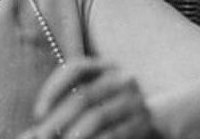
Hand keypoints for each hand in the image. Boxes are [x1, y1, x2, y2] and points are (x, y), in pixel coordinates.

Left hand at [19, 58, 159, 138]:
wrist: (166, 117)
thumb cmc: (116, 107)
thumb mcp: (95, 98)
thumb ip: (66, 106)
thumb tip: (34, 125)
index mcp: (106, 67)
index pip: (75, 68)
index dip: (52, 88)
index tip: (37, 113)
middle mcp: (122, 79)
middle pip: (82, 96)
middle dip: (58, 119)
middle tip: (42, 135)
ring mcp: (135, 101)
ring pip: (97, 117)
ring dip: (74, 134)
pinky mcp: (145, 123)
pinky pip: (115, 134)